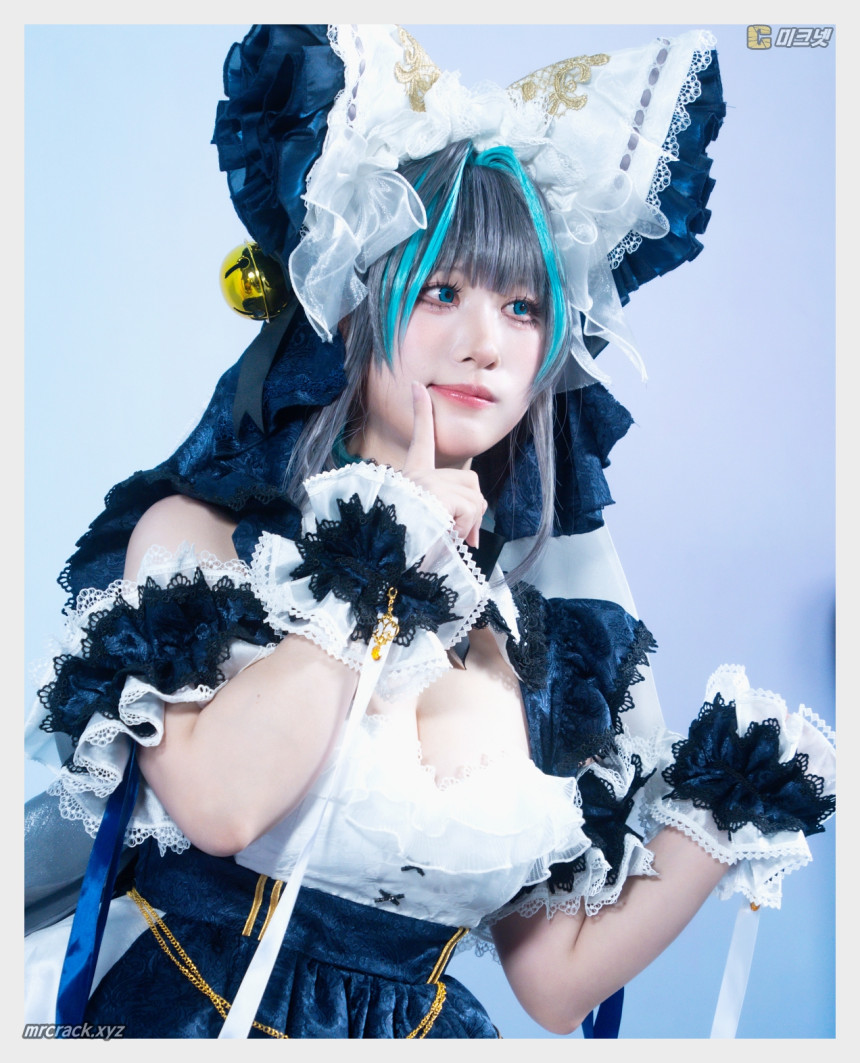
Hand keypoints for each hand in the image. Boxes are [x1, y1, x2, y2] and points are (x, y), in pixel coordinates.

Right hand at [401, 382, 486, 547]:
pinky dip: (465, 529)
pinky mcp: (435, 493)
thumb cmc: (408, 552)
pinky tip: (446, 537)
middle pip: (470, 481)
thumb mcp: (429, 528)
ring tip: (446, 538)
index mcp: (411, 478)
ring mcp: (426, 483)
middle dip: (473, 510)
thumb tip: (473, 537)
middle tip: (460, 535)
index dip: (422, 411)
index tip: (418, 386)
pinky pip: (470, 509)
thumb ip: (447, 517)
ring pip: (475, 498)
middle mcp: (416, 476)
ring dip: (468, 525)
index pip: (421, 439)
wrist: (388, 565)